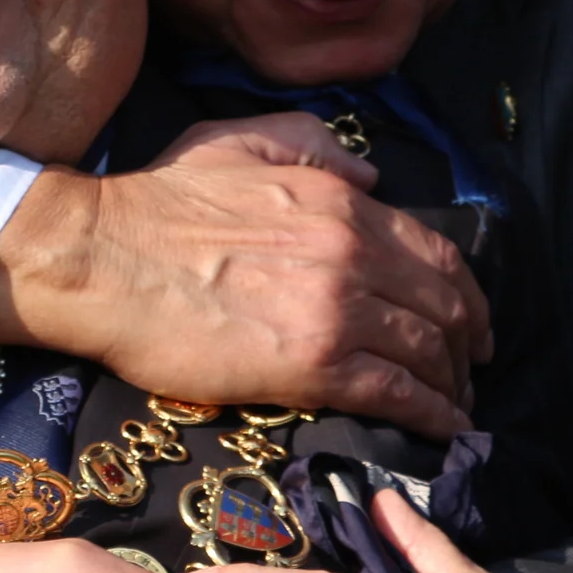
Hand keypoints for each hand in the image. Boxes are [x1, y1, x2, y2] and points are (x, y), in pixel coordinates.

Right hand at [0, 113, 490, 437]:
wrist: (101, 258)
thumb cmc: (157, 201)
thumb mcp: (241, 142)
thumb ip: (314, 146)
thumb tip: (368, 174)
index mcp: (341, 202)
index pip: (436, 251)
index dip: (466, 292)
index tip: (471, 321)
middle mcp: (353, 253)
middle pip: (444, 305)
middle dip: (468, 343)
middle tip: (471, 371)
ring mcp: (337, 310)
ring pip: (427, 351)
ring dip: (453, 384)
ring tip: (456, 406)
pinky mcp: (311, 366)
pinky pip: (396, 393)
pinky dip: (432, 414)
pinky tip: (444, 430)